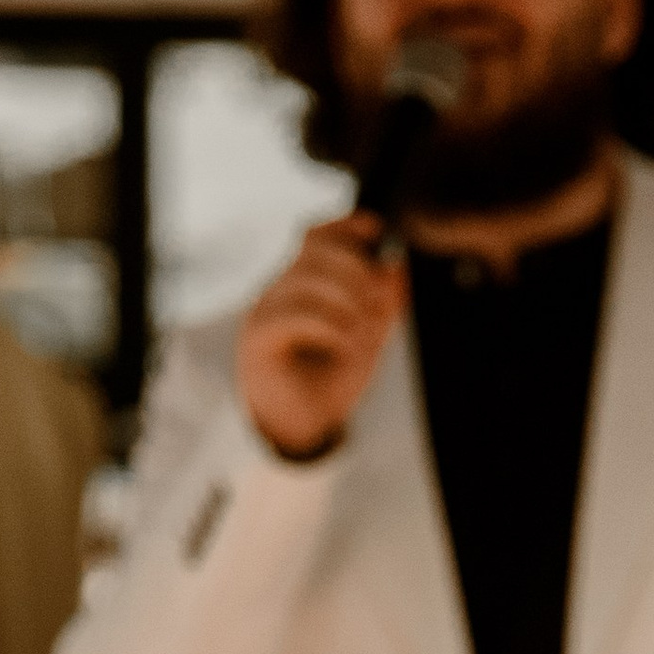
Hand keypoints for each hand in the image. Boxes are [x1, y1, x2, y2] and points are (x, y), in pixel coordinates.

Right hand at [238, 213, 404, 459]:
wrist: (305, 427)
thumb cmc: (332, 379)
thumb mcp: (370, 336)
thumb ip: (384, 304)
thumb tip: (397, 266)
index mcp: (303, 282)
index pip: (317, 236)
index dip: (345, 226)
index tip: (376, 230)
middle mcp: (280, 290)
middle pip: (314, 252)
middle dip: (357, 271)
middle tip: (378, 306)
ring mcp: (264, 312)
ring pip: (305, 281)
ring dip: (346, 303)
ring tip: (363, 334)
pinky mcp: (257, 340)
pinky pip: (293, 316)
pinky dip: (330, 327)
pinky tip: (347, 346)